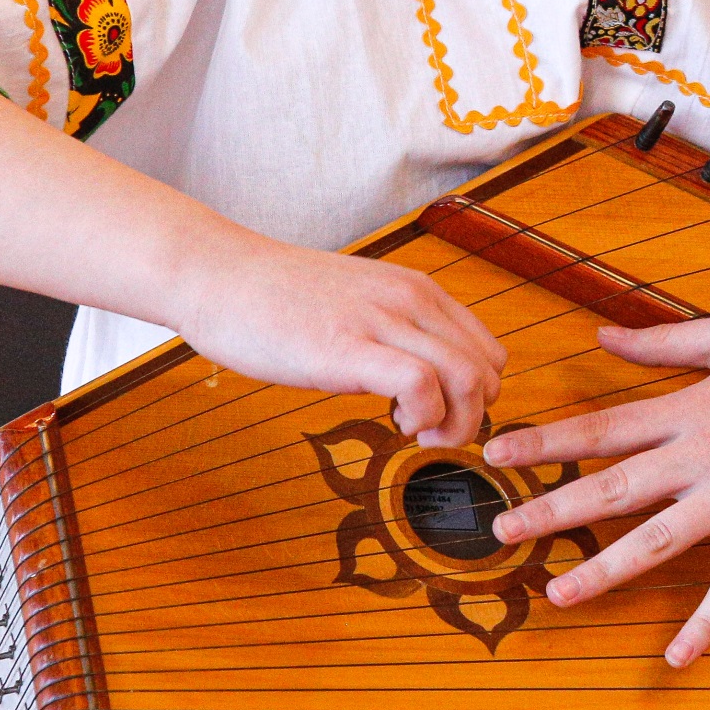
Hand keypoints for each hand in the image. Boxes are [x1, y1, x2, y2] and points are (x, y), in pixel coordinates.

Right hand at [167, 235, 505, 445]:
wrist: (219, 275)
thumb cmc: (279, 299)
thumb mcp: (360, 304)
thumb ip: (396, 331)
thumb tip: (422, 378)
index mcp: (418, 291)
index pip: (489, 351)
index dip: (476, 397)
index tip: (440, 414)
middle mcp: (412, 300)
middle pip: (490, 370)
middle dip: (473, 417)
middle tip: (430, 433)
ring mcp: (382, 321)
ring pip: (468, 378)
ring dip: (454, 424)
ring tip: (414, 433)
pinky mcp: (348, 347)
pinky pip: (420, 384)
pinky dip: (422, 416)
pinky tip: (392, 424)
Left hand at [481, 313, 709, 666]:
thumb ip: (663, 342)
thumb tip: (601, 337)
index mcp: (692, 408)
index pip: (603, 428)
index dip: (546, 442)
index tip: (496, 453)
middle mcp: (704, 455)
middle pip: (613, 486)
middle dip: (551, 508)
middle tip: (498, 531)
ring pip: (657, 540)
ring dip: (604, 570)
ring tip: (559, 594)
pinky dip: (704, 625)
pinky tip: (675, 659)